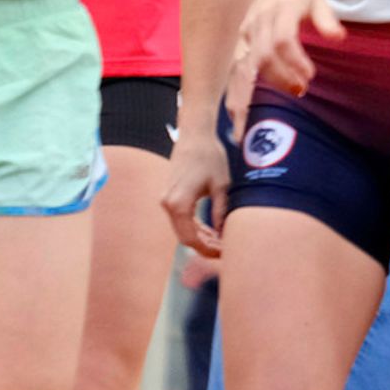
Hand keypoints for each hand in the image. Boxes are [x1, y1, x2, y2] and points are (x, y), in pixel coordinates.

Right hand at [160, 124, 230, 255]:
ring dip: (199, 237)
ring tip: (220, 241)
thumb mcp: (221, 186)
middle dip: (204, 246)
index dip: (207, 249)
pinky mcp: (169, 195)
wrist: (194, 136)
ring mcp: (166, 199)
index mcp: (179, 204)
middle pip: (184, 237)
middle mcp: (168, 204)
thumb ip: (220, 212)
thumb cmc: (210, 157)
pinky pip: (180, 218)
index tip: (223, 253)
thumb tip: (223, 234)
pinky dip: (194, 226)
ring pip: (181, 229)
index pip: (191, 239)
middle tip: (224, 250)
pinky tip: (210, 230)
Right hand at [233, 0, 341, 100]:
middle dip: (281, 78)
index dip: (295, 61)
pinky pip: (248, 58)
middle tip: (301, 90)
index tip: (310, 75)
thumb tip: (339, 37)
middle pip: (264, 56)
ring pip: (253, 61)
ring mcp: (250, 26)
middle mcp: (262, 18)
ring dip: (271, 80)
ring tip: (291, 89)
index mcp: (283, 9)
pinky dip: (260, 75)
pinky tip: (275, 83)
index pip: (283, 40)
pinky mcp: (244, 33)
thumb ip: (327, 19)